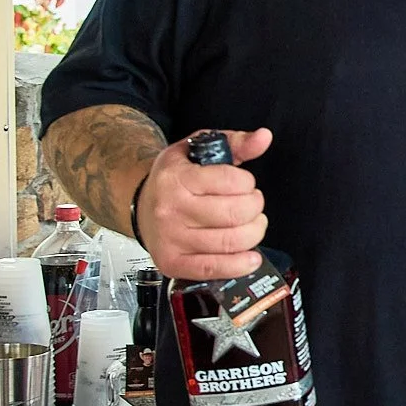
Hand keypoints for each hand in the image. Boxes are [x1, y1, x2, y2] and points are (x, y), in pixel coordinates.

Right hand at [134, 128, 270, 280]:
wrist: (141, 206)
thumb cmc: (174, 179)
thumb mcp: (199, 150)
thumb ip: (235, 142)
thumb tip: (264, 137)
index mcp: (176, 179)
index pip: (232, 181)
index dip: (248, 183)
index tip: (244, 184)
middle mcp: (171, 210)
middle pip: (236, 214)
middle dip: (255, 207)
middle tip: (251, 204)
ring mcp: (171, 240)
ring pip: (231, 242)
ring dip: (254, 232)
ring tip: (251, 224)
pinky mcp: (173, 264)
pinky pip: (215, 269)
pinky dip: (240, 265)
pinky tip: (251, 257)